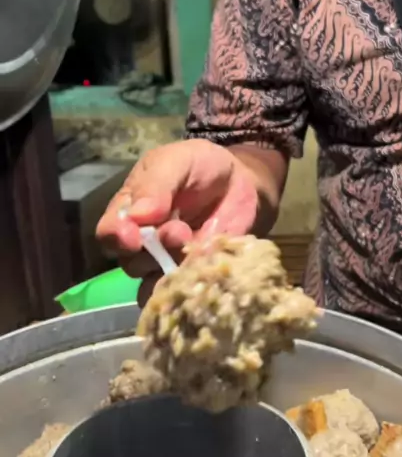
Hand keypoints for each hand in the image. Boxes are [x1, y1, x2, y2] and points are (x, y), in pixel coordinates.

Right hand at [96, 139, 259, 303]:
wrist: (238, 179)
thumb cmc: (200, 166)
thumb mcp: (176, 162)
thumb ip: (156, 185)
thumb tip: (138, 216)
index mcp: (128, 211)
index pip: (109, 232)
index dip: (116, 238)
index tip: (133, 237)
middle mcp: (142, 243)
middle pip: (130, 263)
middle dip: (153, 253)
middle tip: (179, 232)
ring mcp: (167, 262)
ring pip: (154, 283)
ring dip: (172, 271)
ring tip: (196, 245)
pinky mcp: (193, 274)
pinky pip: (181, 294)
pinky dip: (189, 289)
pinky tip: (205, 271)